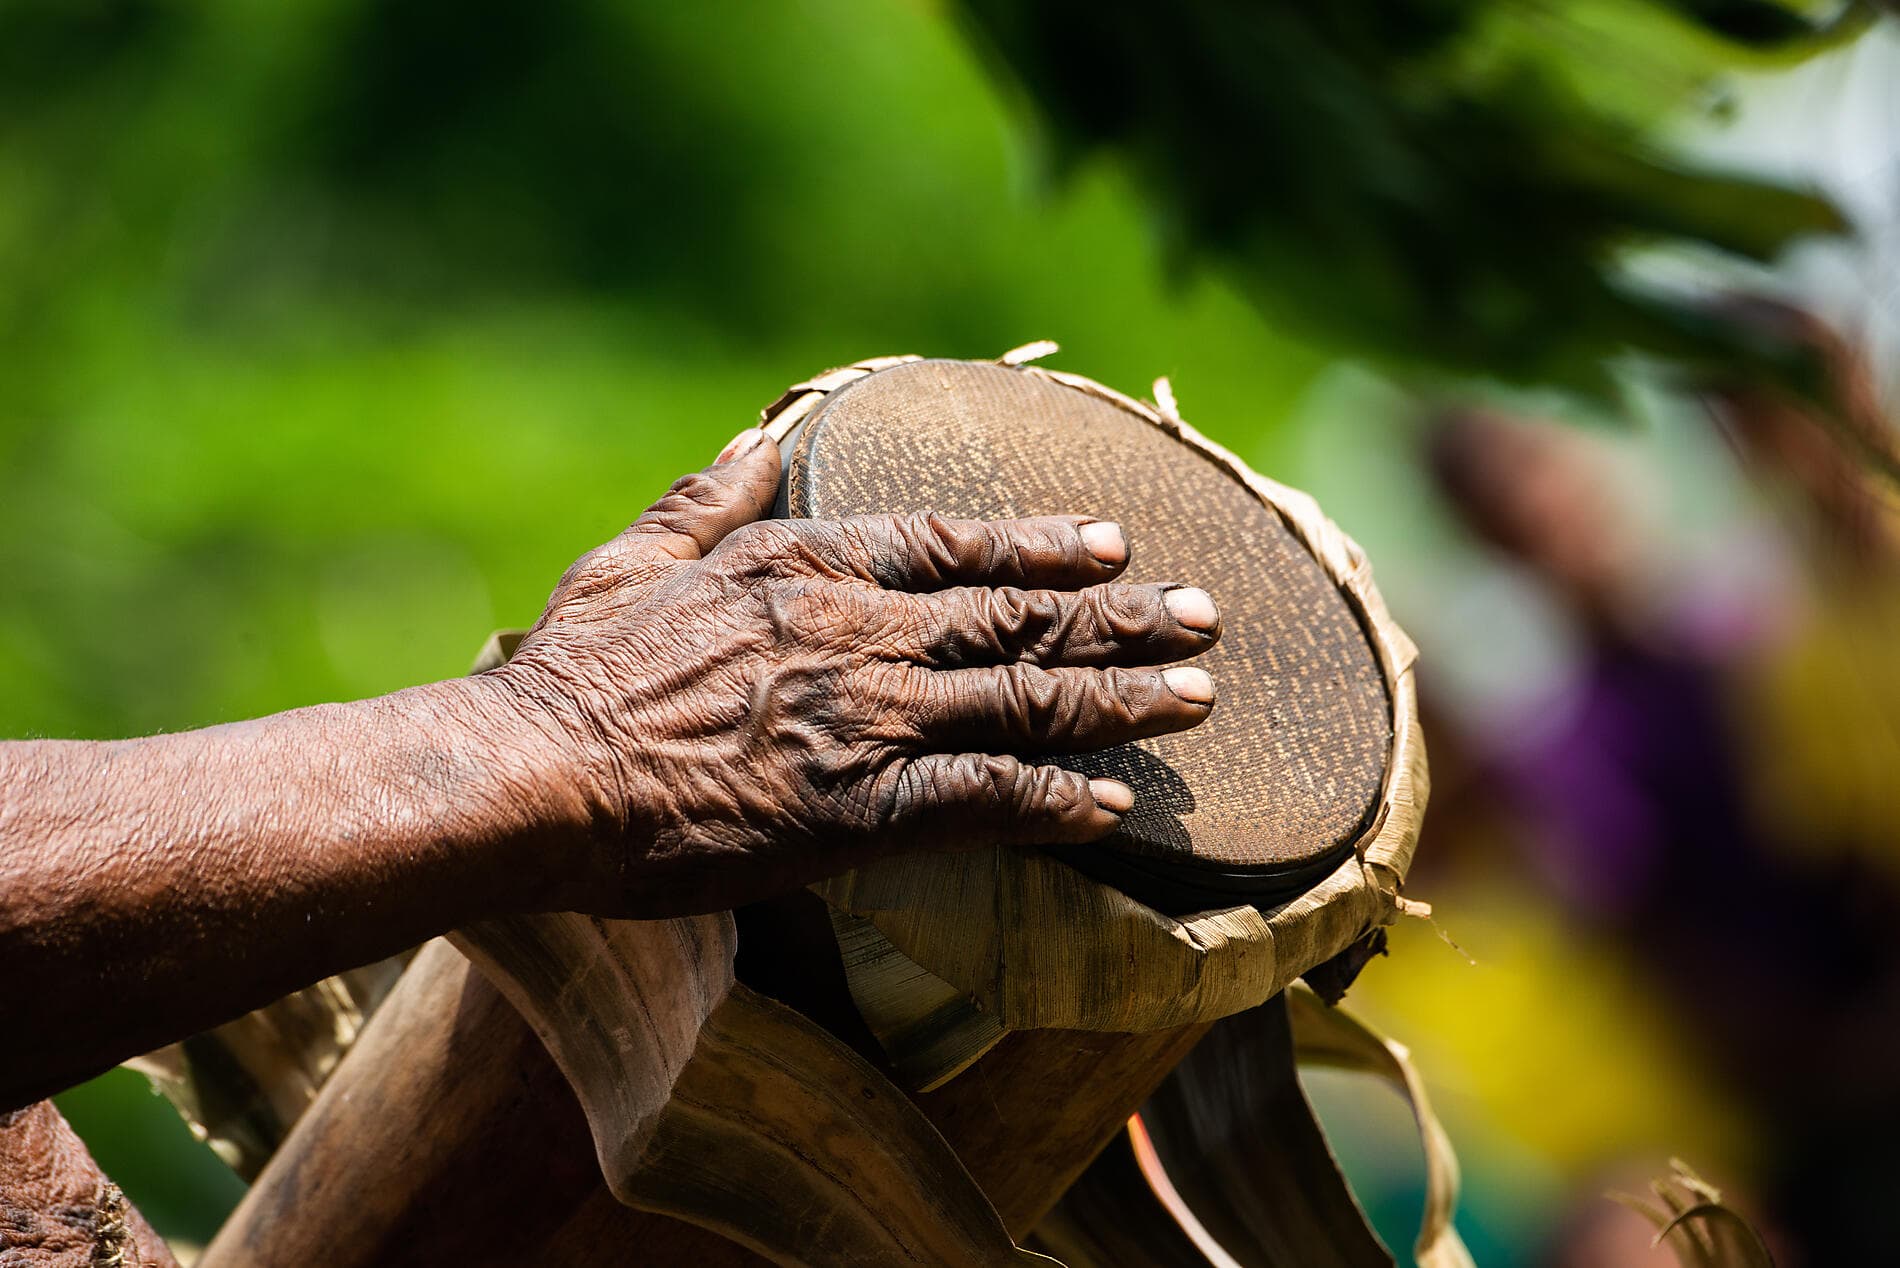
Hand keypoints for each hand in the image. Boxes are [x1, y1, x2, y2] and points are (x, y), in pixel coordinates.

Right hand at [490, 427, 1220, 916]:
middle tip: (1205, 614)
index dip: (1042, 545)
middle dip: (1122, 615)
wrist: (541, 771)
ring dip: (1121, 698)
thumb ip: (710, 498)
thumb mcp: (635, 553)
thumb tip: (760, 438)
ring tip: (1197, 694)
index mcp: (808, 564)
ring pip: (1027, 701)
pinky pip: (988, 801)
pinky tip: (1115, 807)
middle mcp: (862, 632)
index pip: (954, 546)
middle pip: (1020, 616)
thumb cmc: (574, 668)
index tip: (1110, 542)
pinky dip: (1058, 801)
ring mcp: (872, 719)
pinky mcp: (864, 809)